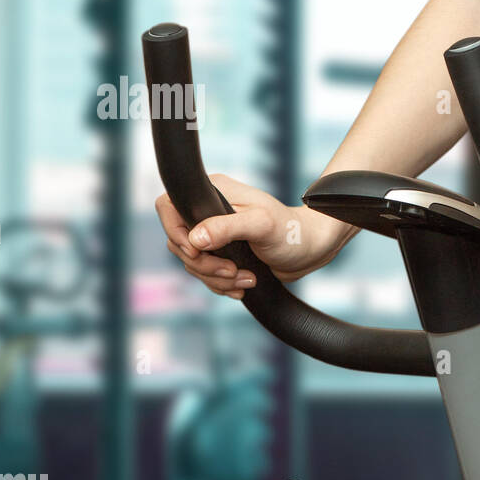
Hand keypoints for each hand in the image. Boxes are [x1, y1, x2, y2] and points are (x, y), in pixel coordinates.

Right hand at [156, 173, 353, 299]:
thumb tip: (194, 239)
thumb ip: (227, 228)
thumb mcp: (261, 225)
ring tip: (247, 280)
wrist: (311, 250)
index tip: (198, 252)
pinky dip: (222, 285)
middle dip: (204, 265)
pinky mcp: (221, 254)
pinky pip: (205, 274)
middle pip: (178, 242)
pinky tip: (243, 287)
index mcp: (213, 192)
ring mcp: (213, 234)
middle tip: (232, 272)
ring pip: (192, 263)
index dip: (176, 233)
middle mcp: (208, 211)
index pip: (169, 207)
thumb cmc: (291, 231)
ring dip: (217, 279)